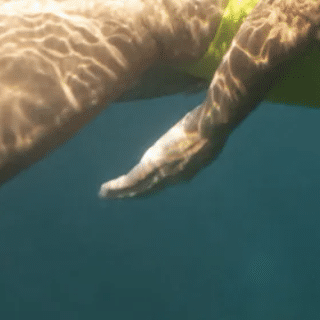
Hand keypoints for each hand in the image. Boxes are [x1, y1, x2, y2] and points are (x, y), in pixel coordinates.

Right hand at [98, 116, 222, 198]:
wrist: (212, 127)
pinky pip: (132, 181)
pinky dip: (118, 188)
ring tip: (107, 194)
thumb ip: (201, 136)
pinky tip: (106, 190)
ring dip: (122, 192)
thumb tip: (202, 126)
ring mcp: (164, 173)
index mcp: (188, 167)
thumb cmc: (213, 124)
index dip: (157, 183)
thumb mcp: (208, 134)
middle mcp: (176, 176)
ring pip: (139, 187)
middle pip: (151, 188)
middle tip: (122, 196)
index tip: (149, 185)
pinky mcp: (153, 167)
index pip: (169, 179)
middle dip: (136, 193)